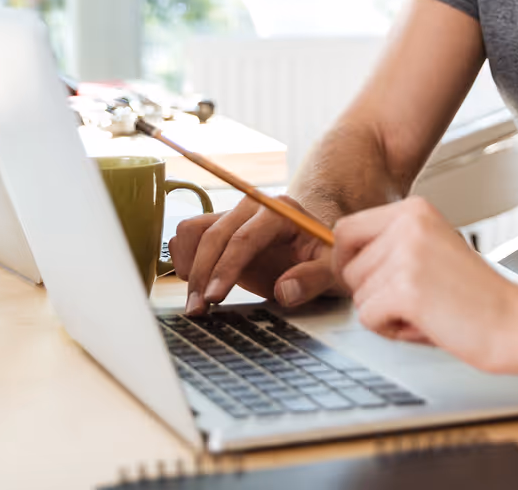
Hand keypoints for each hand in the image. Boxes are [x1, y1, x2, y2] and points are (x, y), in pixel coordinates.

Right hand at [168, 194, 341, 314]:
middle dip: (202, 274)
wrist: (318, 244)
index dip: (225, 268)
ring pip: (194, 230)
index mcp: (279, 212)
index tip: (214, 298)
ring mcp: (234, 214)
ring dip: (188, 265)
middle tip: (198, 310)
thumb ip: (313, 278)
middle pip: (213, 235)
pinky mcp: (221, 226)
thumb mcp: (333, 267)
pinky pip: (190, 234)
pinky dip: (185, 257)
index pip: (244, 238)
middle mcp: (252, 206)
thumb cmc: (326, 256)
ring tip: (196, 301)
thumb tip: (283, 291)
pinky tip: (196, 284)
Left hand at [334, 197, 517, 374]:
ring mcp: (406, 254)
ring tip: (425, 311)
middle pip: (347, 267)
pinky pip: (368, 317)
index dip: (348, 262)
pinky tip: (425, 324)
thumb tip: (339, 260)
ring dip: (384, 313)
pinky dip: (391, 330)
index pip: (346, 230)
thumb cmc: (473, 295)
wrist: (515, 322)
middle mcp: (408, 223)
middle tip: (412, 301)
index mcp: (414, 209)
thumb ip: (390, 246)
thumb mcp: (428, 250)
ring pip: (357, 295)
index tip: (367, 281)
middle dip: (370, 293)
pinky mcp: (406, 288)